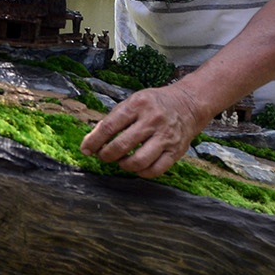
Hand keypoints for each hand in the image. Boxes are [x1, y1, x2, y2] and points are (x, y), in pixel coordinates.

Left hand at [80, 84, 207, 177]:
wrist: (188, 104)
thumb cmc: (154, 104)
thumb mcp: (133, 101)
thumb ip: (114, 119)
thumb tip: (92, 139)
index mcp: (138, 104)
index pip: (109, 126)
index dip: (93, 141)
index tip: (85, 149)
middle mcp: (152, 120)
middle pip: (122, 145)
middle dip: (106, 155)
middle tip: (103, 156)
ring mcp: (166, 137)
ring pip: (138, 161)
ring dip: (123, 165)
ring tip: (120, 161)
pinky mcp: (176, 151)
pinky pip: (155, 170)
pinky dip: (141, 172)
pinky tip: (136, 167)